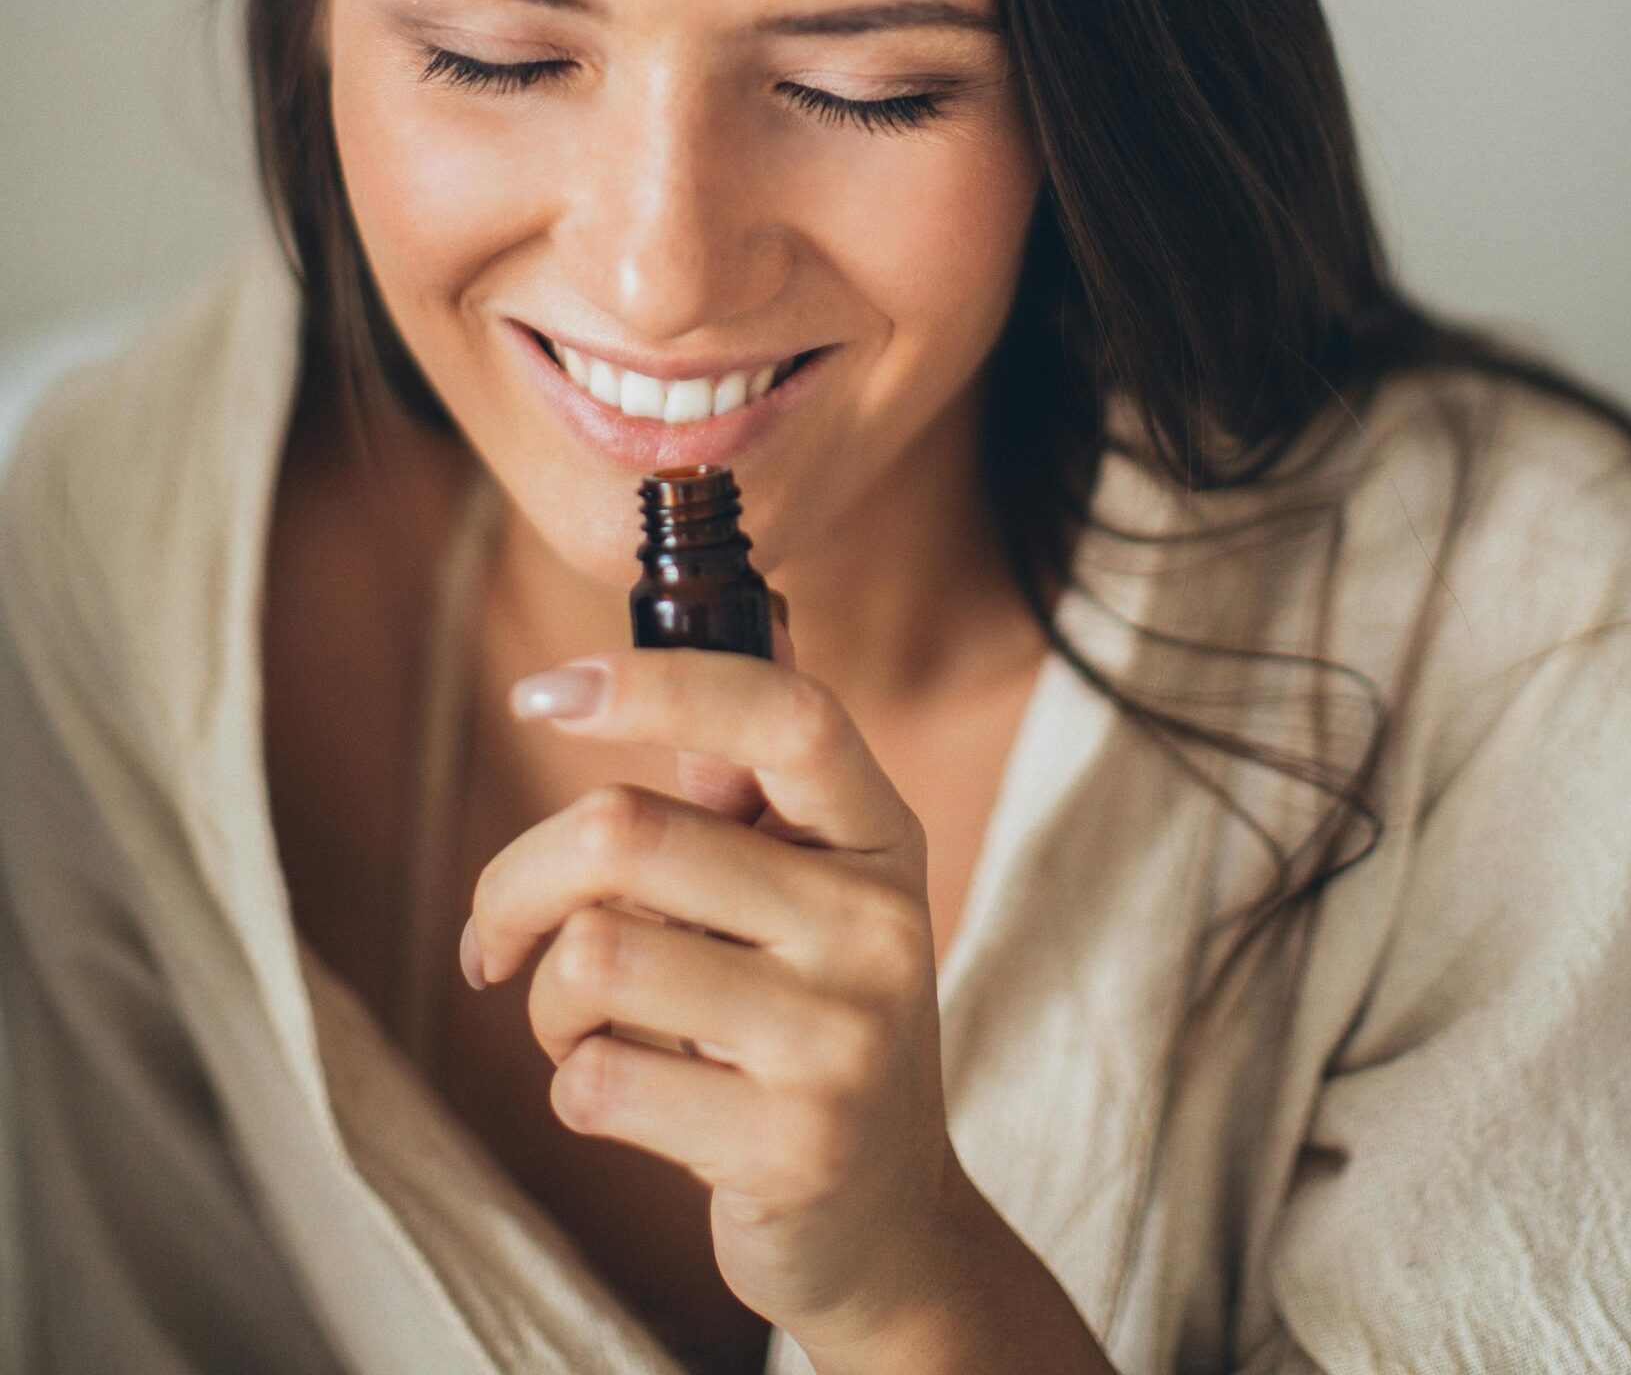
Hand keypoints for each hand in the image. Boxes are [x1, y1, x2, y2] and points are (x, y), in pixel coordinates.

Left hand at [459, 611, 984, 1360]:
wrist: (887, 1221)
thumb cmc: (809, 1022)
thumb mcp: (809, 894)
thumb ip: (741, 787)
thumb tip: (650, 654)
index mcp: (878, 837)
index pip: (784, 716)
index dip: (660, 684)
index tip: (544, 690)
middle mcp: (876, 924)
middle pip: (626, 832)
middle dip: (518, 882)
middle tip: (498, 932)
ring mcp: (842, 1039)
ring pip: (594, 956)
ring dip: (547, 1003)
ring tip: (587, 1027)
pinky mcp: (790, 1146)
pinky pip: (597, 1080)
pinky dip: (575, 1085)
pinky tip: (631, 1097)